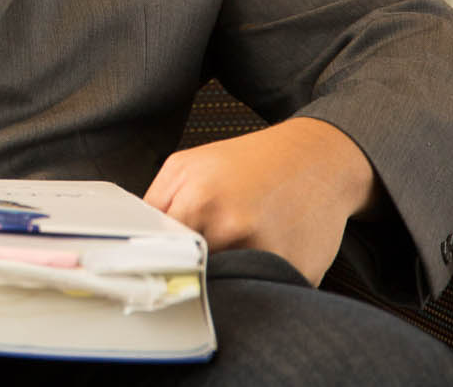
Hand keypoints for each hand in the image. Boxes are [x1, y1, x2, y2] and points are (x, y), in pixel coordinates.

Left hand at [145, 116, 377, 285]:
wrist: (318, 160)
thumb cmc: (249, 162)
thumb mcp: (186, 166)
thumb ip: (155, 205)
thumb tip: (134, 241)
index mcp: (199, 201)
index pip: (160, 252)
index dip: (156, 261)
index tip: (155, 269)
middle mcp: (233, 230)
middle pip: (192, 274)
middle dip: (190, 272)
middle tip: (198, 258)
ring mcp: (269, 255)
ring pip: (227, 289)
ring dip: (225, 281)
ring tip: (235, 252)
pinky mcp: (300, 274)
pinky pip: (265, 293)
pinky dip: (261, 284)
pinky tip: (266, 256)